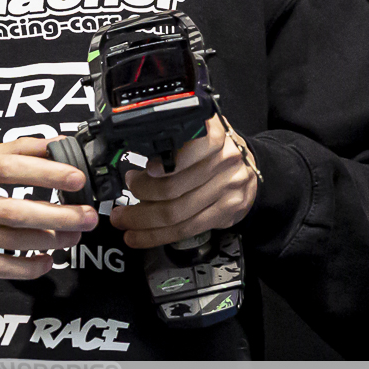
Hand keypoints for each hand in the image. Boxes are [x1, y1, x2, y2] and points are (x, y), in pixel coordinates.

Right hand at [0, 136, 98, 278]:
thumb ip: (3, 152)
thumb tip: (50, 144)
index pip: (9, 166)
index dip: (45, 172)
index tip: (76, 177)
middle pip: (16, 208)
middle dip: (58, 214)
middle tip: (87, 216)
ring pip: (10, 239)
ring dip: (48, 240)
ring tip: (73, 238)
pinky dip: (25, 266)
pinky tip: (45, 263)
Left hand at [110, 115, 258, 248]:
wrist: (248, 169)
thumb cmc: (215, 150)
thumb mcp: (199, 133)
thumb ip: (174, 142)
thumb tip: (135, 160)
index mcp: (214, 134)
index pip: (187, 150)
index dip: (165, 163)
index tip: (145, 170)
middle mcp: (224, 160)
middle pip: (174, 186)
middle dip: (140, 196)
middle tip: (120, 199)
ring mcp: (228, 188)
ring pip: (177, 212)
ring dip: (143, 220)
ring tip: (124, 219)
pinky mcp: (227, 212)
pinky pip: (187, 229)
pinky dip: (158, 235)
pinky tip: (140, 235)